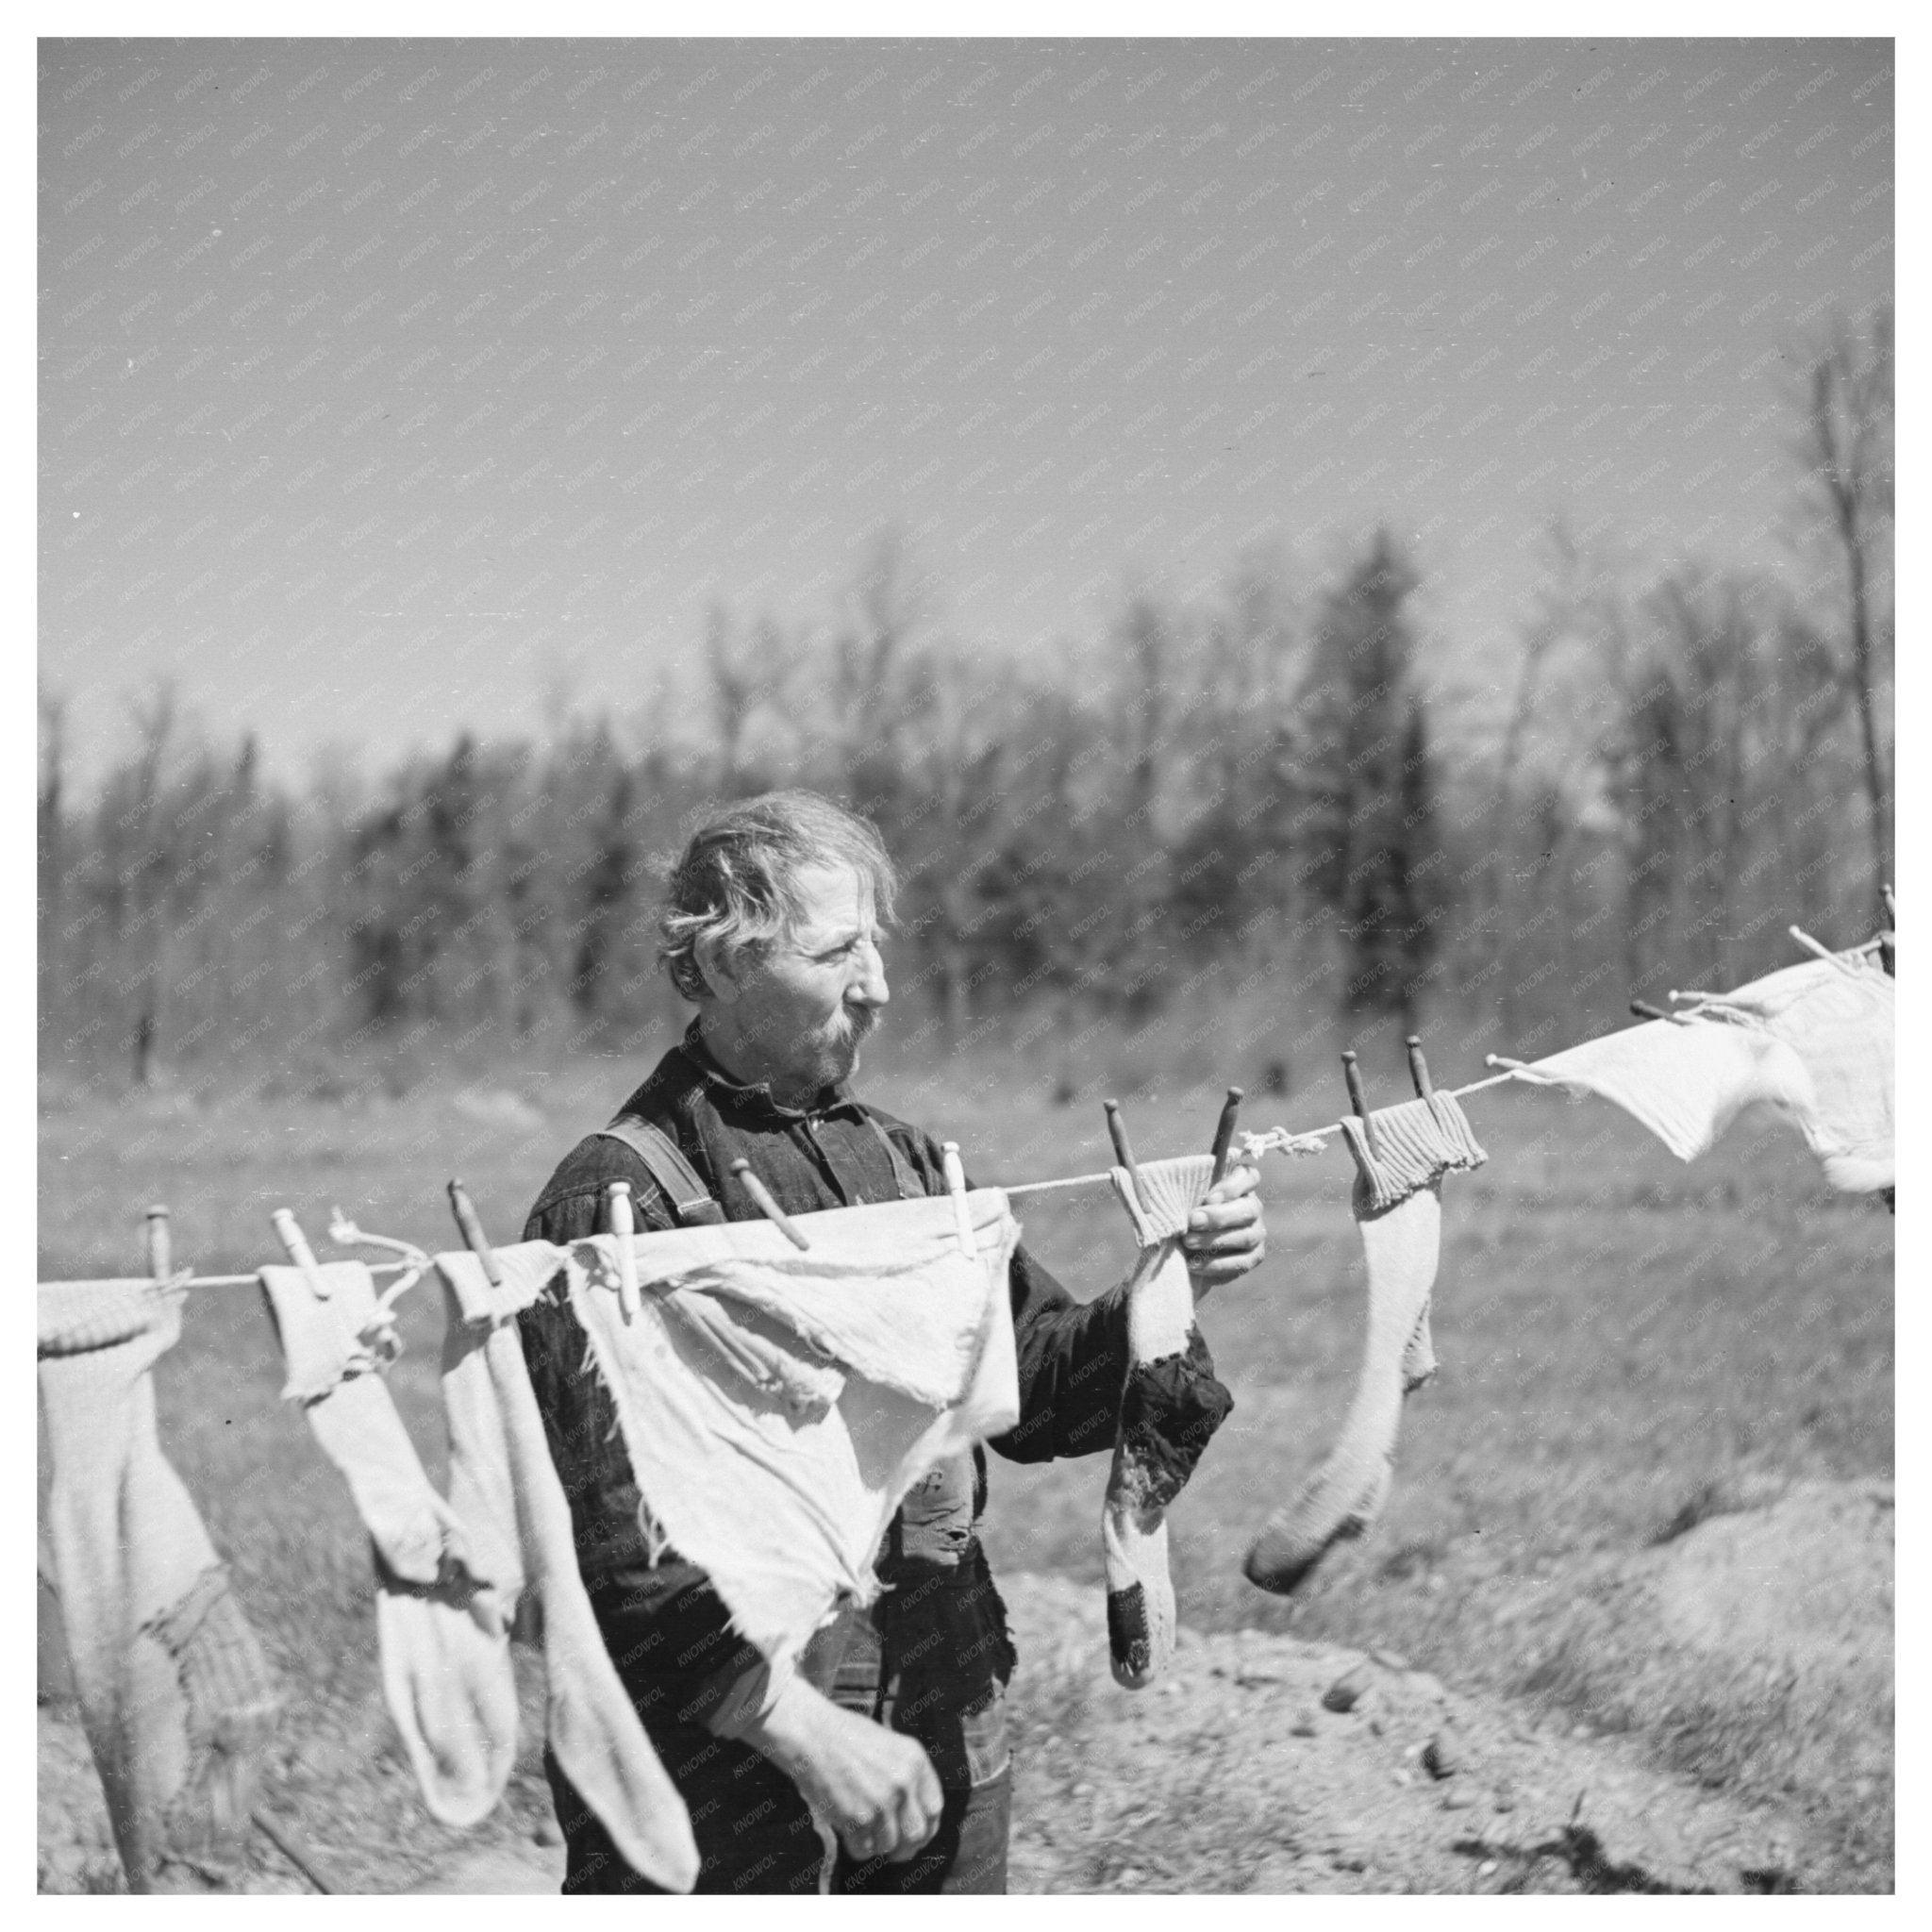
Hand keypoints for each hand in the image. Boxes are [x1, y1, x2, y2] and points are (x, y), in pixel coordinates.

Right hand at [738, 1675, 942, 1864]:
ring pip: (889, 1845)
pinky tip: (848, 1831)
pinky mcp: (856, 1819)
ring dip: (876, 1844)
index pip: (935, 1808)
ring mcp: (881, 1802)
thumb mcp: (889, 1745)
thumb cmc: (845, 1735)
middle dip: (905, 1845)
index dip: (927, 1826)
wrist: (811, 1733)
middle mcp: (903, 1783)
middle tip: (893, 1847)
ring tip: (862, 1829)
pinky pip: (863, 1850)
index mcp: (915, 1760)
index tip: (917, 1834)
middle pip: (917, 1834)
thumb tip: (914, 1813)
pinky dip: (856, 1847)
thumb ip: (906, 1775)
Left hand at [1182, 1162, 1266, 1299]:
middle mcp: (1252, 1207)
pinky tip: (1193, 1263)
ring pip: (1245, 1236)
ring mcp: (1256, 1233)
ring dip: (1214, 1240)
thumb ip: (1174, 1188)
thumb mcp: (1178, 1200)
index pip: (1249, 1176)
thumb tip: (1145, 1179)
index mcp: (1238, 1185)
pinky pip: (1240, 1262)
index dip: (1233, 1185)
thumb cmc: (1182, 1217)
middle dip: (1219, 1216)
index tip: (1209, 1196)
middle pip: (1249, 1208)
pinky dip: (1215, 1264)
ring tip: (1188, 1242)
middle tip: (1192, 1221)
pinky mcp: (1253, 1258)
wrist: (1184, 1253)